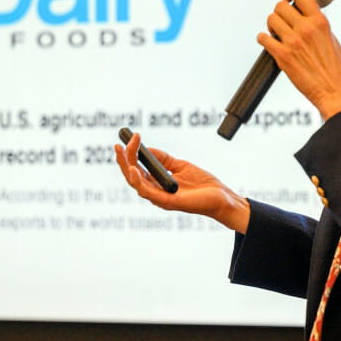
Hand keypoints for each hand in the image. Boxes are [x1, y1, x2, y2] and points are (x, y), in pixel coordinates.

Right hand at [114, 133, 249, 233]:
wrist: (221, 197)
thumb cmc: (203, 185)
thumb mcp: (181, 166)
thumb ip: (164, 159)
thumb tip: (147, 149)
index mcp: (157, 183)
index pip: (137, 169)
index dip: (130, 155)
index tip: (128, 138)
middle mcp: (155, 192)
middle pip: (132, 176)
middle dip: (123, 160)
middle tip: (119, 145)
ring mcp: (160, 198)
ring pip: (136, 184)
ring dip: (127, 168)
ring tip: (123, 153)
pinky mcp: (168, 202)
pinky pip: (149, 193)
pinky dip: (139, 182)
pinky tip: (134, 170)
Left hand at [258, 0, 340, 119]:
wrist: (334, 91)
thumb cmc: (336, 69)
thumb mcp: (332, 39)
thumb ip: (318, 25)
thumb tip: (307, 15)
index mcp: (320, 22)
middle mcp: (306, 29)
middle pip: (281, 6)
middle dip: (279, 11)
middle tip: (282, 20)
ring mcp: (293, 42)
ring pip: (271, 19)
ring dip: (271, 25)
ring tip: (276, 33)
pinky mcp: (282, 56)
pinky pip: (263, 38)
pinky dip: (263, 39)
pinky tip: (268, 42)